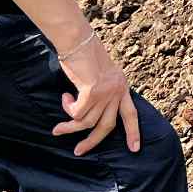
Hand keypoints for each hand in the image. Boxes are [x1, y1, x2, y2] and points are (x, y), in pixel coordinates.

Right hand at [54, 33, 140, 154]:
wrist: (79, 40)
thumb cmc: (86, 55)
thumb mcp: (101, 75)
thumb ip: (102, 92)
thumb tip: (90, 114)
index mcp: (122, 87)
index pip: (131, 114)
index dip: (133, 132)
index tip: (135, 149)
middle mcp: (117, 91)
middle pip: (108, 125)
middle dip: (93, 141)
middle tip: (78, 151)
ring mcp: (106, 92)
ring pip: (87, 121)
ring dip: (70, 127)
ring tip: (57, 128)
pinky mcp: (93, 92)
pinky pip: (78, 112)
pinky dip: (68, 109)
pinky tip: (65, 98)